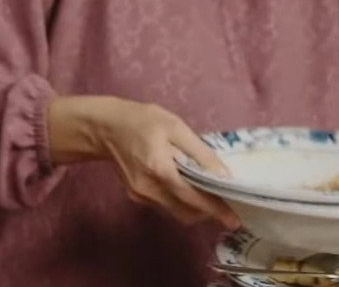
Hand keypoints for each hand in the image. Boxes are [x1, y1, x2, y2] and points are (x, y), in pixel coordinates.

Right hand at [48, 96, 239, 228]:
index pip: (194, 199)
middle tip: (225, 204)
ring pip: (176, 212)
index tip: (234, 218)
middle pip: (186, 213)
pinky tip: (187, 185)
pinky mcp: (136, 196)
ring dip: (194, 208)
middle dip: (207, 212)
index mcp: (160, 170)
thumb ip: (200, 153)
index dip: (216, 210)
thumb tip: (224, 175)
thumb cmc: (142, 121)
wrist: (104, 127)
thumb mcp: (175, 127)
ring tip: (209, 193)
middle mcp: (149, 189)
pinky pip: (165, 205)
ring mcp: (140, 196)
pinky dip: (180, 201)